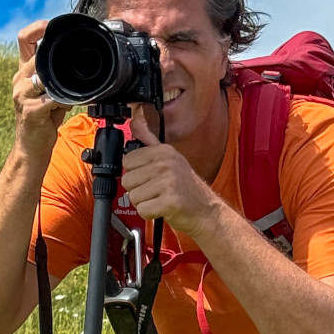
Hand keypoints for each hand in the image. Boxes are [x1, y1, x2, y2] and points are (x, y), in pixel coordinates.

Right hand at [11, 19, 67, 155]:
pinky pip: (50, 98)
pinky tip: (68, 104)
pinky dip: (63, 99)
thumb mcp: (49, 92)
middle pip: (37, 55)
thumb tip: (80, 65)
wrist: (31, 146)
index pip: (25, 38)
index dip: (38, 27)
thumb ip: (57, 76)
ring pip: (42, 75)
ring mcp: (22, 94)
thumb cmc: (42, 119)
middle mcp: (20, 79)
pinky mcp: (30, 110)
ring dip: (60, 80)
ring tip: (70, 88)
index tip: (53, 27)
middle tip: (74, 63)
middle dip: (57, 58)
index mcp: (24, 71)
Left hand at [120, 116, 213, 234]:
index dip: (136, 173)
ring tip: (160, 198)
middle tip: (156, 191)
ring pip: (133, 196)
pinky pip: (142, 210)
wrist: (206, 209)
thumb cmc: (186, 186)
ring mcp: (168, 182)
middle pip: (127, 180)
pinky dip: (150, 213)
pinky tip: (162, 208)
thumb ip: (149, 140)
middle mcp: (165, 164)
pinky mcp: (169, 202)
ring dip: (144, 202)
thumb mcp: (170, 157)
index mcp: (163, 151)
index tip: (150, 177)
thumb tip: (134, 120)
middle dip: (139, 189)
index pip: (127, 161)